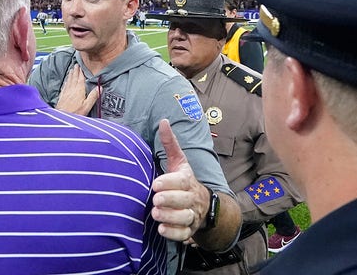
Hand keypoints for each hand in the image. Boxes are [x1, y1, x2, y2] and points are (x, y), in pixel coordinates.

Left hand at [55, 65, 98, 115]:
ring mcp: (66, 93)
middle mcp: (72, 90)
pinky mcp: (62, 97)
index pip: (80, 79)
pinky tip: (66, 81)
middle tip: (76, 65)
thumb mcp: (87, 106)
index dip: (81, 72)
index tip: (80, 66)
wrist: (62, 118)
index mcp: (79, 91)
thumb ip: (93, 96)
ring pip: (69, 81)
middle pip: (74, 78)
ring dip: (70, 75)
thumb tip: (100, 88)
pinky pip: (64, 86)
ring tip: (71, 70)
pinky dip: (66, 82)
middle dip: (75, 71)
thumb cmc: (75, 113)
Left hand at [151, 119, 210, 240]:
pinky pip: (183, 235)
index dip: (169, 183)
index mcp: (188, 180)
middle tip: (155, 200)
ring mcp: (192, 215)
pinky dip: (173, 233)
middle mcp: (192, 198)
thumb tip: (163, 121)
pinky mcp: (188, 230)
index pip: (181, 181)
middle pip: (184, 200)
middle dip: (169, 200)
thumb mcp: (178, 162)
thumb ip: (170, 144)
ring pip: (184, 218)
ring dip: (170, 217)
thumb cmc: (183, 180)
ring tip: (156, 214)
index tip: (155, 184)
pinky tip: (162, 229)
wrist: (202, 204)